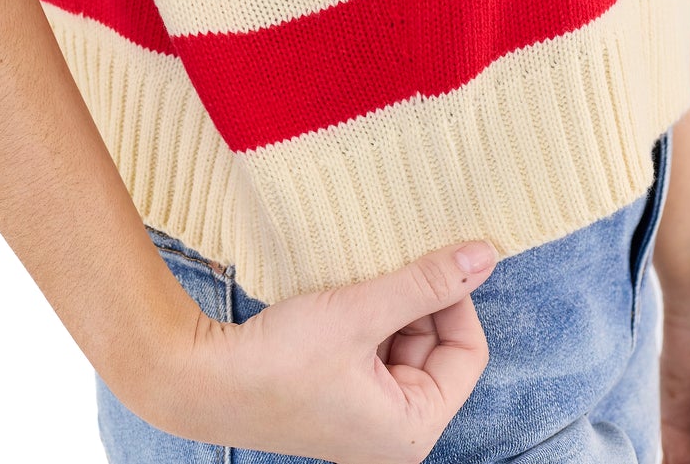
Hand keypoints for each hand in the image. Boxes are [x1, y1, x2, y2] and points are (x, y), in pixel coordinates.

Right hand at [155, 239, 498, 463]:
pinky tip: (343, 298)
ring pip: (406, 342)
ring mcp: (368, 417)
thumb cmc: (280, 361)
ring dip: (389, 306)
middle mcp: (396, 434)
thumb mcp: (361, 312)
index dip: (455, 299)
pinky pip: (375, 349)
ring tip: (358, 284)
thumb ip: (425, 282)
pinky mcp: (342, 398)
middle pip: (438, 347)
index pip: (468, 352)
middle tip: (388, 265)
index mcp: (413, 431)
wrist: (202, 380)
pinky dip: (367, 318)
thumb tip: (486, 256)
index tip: (431, 258)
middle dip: (417, 302)